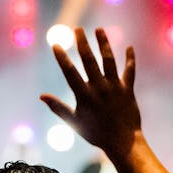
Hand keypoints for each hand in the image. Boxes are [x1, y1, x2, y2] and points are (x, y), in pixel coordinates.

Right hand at [39, 28, 140, 158]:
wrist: (122, 143)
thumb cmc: (95, 134)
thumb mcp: (74, 122)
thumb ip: (58, 107)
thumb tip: (41, 96)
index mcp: (84, 95)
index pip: (70, 72)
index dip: (62, 57)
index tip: (56, 44)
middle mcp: (99, 88)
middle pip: (89, 60)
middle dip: (82, 43)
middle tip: (77, 29)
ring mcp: (115, 87)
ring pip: (109, 61)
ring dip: (104, 44)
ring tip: (99, 30)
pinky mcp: (128, 90)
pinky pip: (130, 71)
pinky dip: (130, 59)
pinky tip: (130, 47)